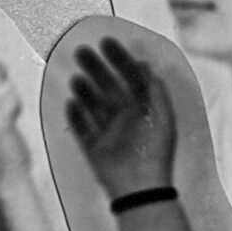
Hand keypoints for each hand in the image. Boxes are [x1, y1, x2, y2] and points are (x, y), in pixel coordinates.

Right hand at [63, 37, 178, 199]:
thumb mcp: (160, 115)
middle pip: (109, 87)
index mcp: (144, 109)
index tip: (106, 42)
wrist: (139, 188)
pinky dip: (76, 116)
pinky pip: (82, 128)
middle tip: (82, 51)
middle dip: (97, 68)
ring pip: (94, 105)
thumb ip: (153, 89)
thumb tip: (145, 65)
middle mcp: (127, 118)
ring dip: (85, 90)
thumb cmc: (154, 151)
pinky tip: (70, 102)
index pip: (131, 78)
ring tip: (76, 76)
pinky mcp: (95, 148)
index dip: (120, 59)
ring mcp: (110, 133)